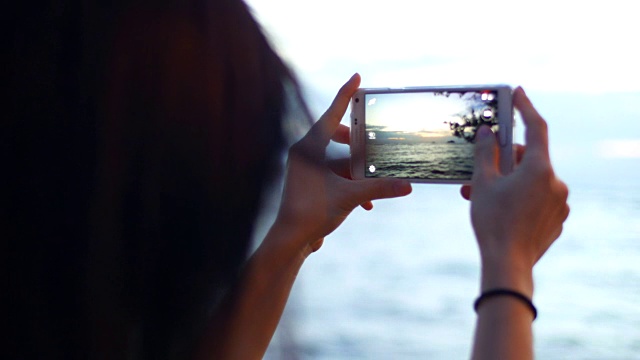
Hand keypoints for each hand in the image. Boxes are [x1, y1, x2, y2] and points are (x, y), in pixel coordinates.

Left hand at [273, 73, 411, 254]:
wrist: (290, 239)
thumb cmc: (311, 213)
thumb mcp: (350, 197)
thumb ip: (379, 187)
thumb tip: (408, 185)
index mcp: (309, 147)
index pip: (331, 114)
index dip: (346, 94)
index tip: (357, 77)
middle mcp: (304, 153)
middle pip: (334, 133)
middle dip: (356, 140)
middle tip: (372, 140)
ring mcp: (305, 167)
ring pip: (335, 156)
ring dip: (356, 167)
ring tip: (373, 179)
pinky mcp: (308, 181)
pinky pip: (332, 172)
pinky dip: (349, 180)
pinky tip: (366, 202)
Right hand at [461, 87, 569, 292]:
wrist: (508, 264)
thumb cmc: (493, 222)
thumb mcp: (482, 183)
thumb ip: (485, 153)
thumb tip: (487, 133)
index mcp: (540, 169)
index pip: (536, 127)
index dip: (525, 107)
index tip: (517, 93)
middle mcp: (556, 182)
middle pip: (530, 158)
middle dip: (506, 160)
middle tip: (482, 170)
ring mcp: (559, 203)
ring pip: (532, 181)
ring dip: (509, 182)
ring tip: (484, 196)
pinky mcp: (557, 220)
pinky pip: (538, 200)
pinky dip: (521, 198)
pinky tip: (502, 211)